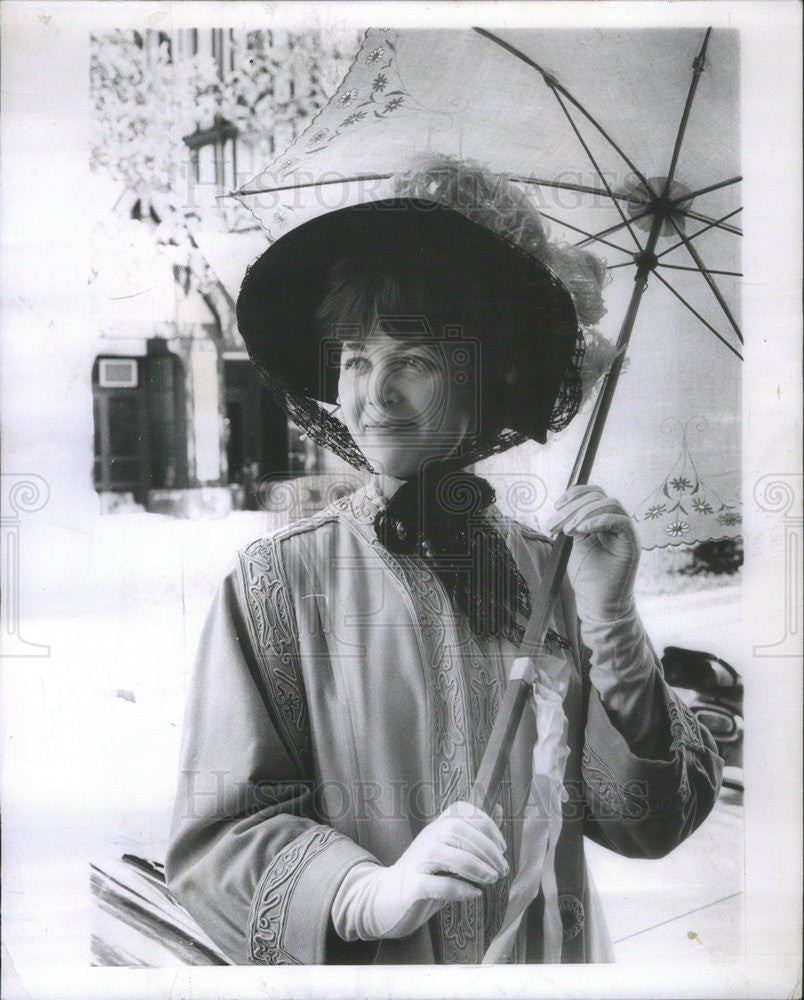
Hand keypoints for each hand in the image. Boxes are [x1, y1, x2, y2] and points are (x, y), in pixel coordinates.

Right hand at [331, 800, 507, 940]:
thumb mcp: (452, 849)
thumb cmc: (426, 872)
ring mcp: (418, 860)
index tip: (502, 848)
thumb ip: (475, 832)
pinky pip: (436, 883)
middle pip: (458, 831)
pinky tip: (474, 893)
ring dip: (475, 866)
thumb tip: (500, 809)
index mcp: (438, 825)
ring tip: (492, 879)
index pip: (464, 812)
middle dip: (486, 850)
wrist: (386, 896)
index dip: (488, 826)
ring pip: (447, 854)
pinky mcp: (412, 886)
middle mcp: (428, 837)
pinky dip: (458, 888)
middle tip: (502, 870)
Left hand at [547, 485, 639, 623]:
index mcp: (602, 520)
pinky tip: (581, 530)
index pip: (593, 494)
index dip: (575, 494)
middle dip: (572, 508)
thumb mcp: (574, 544)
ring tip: (568, 530)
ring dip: (584, 513)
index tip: (556, 506)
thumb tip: (563, 506)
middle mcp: (616, 523)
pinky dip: (600, 520)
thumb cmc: (586, 577)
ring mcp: (626, 532)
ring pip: (611, 504)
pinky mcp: (632, 543)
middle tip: (555, 525)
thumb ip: (572, 524)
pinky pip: (621, 521)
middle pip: (599, 497)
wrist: (597, 603)